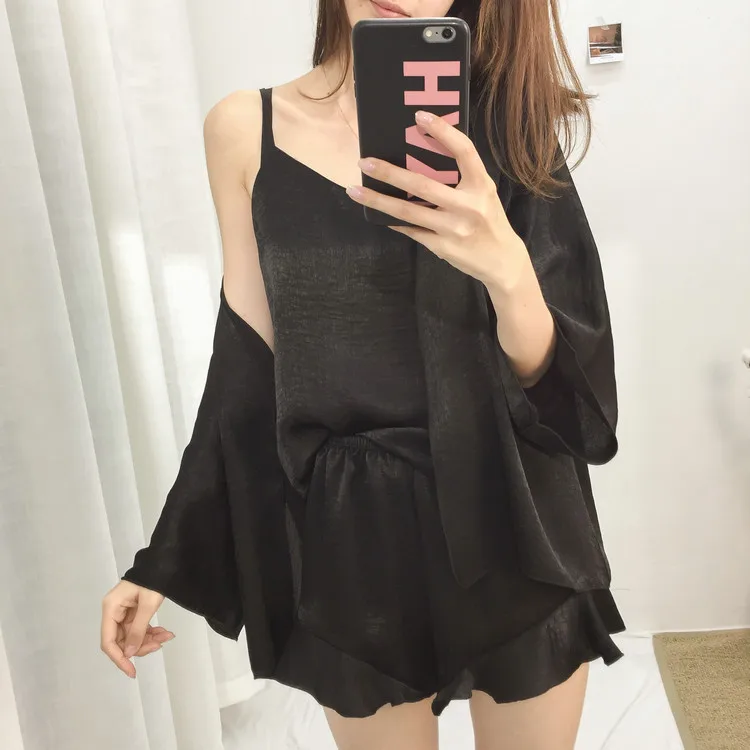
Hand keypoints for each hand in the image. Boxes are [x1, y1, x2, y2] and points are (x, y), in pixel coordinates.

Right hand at [100, 580, 173, 677]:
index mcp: (111, 608)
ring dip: (149, 640)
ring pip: (132, 636)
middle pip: (121, 641)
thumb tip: (128, 654)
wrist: (164, 561)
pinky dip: (151, 632)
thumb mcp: (148, 605)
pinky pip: (138, 628)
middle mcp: (113, 611)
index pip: (109, 641)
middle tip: (160, 644)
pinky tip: (164, 632)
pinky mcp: (133, 612)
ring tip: (167, 635)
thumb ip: (137, 630)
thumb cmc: (154, 580)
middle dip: (141, 646)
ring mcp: (123, 612)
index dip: (119, 659)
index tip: (132, 671)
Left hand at [346, 110, 528, 289]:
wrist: (502, 261)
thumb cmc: (489, 220)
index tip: (420, 116)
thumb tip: (419, 158)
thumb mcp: (483, 194)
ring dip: (378, 200)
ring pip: (408, 212)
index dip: (443, 132)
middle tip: (365, 161)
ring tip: (354, 190)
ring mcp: (453, 229)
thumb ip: (461, 178)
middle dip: (390, 173)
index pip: (464, 152)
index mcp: (481, 186)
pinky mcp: (442, 247)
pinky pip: (411, 231)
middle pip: (422, 186)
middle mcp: (468, 206)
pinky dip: (392, 221)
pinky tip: (376, 212)